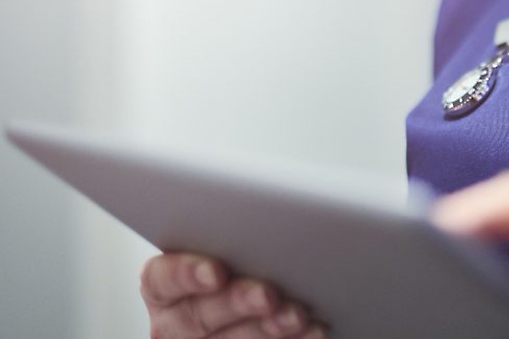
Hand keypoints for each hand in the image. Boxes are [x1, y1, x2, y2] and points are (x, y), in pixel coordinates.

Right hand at [140, 253, 330, 338]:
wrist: (256, 305)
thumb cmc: (241, 261)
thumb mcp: (225, 247)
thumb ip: (230, 239)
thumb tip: (260, 217)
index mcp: (165, 288)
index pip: (161, 280)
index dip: (186, 275)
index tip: (216, 272)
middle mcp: (178, 321)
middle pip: (197, 316)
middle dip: (236, 303)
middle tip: (267, 294)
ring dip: (268, 328)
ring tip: (297, 314)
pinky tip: (312, 329)